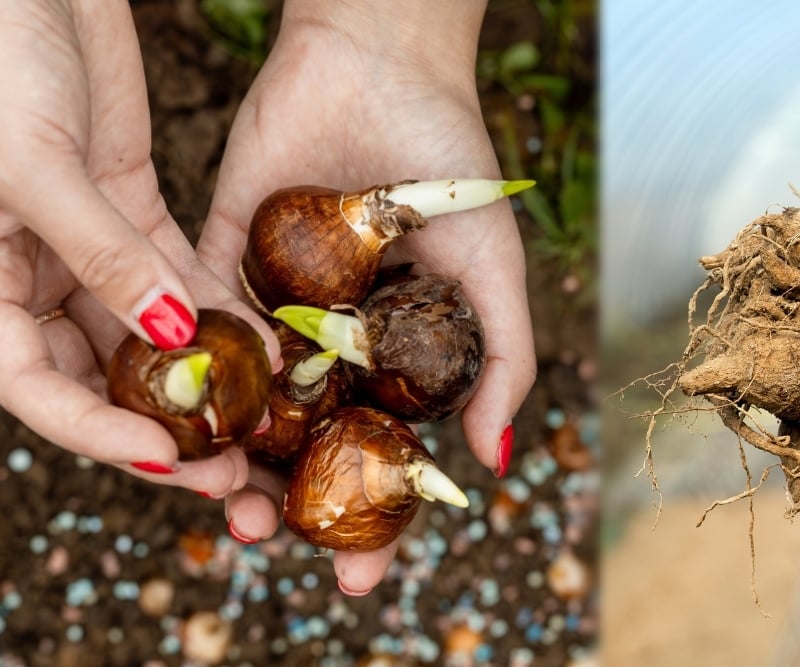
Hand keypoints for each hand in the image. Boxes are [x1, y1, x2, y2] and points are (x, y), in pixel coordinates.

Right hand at [0, 1, 278, 495]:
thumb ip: (99, 253)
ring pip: (149, 337)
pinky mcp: (130, 211)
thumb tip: (171, 336)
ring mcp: (85, 247)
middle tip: (235, 473)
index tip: (172, 459)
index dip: (99, 433)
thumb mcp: (32, 161)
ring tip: (268, 434)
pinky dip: (221, 313)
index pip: (35, 387)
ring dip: (207, 385)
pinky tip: (273, 351)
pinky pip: (180, 279)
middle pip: (101, 378)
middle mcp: (29, 277)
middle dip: (167, 429)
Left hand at [198, 1, 534, 592]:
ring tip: (232, 510)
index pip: (379, 447)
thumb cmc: (452, 162)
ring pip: (247, 398)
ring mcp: (275, 299)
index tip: (362, 576)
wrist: (382, 62)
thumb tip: (498, 464)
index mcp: (395, 348)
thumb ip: (503, 361)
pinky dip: (198, 379)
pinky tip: (197, 429)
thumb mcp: (492, 269)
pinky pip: (202, 325)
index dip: (372, 514)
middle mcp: (331, 335)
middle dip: (293, 501)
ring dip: (236, 461)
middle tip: (280, 548)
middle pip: (306, 438)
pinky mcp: (220, 254)